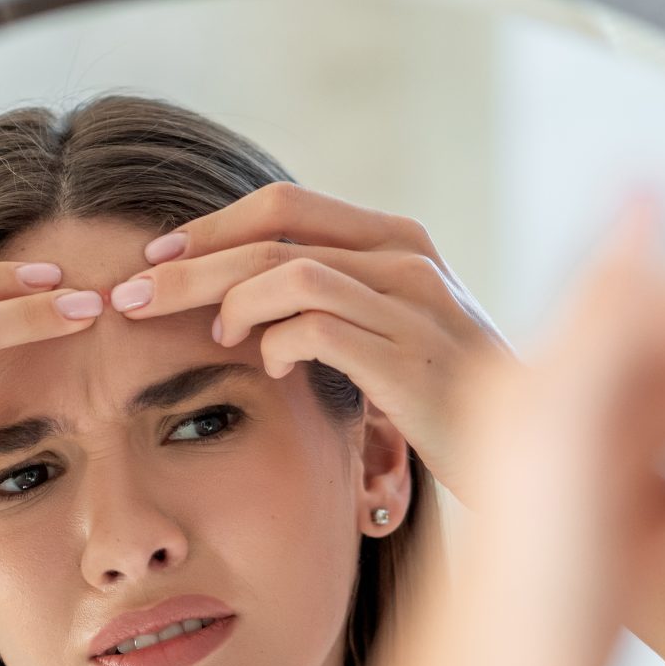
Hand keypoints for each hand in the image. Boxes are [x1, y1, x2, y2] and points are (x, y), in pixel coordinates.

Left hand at [107, 182, 514, 496]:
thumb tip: (242, 304)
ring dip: (223, 301)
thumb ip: (334, 304)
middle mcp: (408, 257)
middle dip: (189, 263)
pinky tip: (269, 367)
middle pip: (271, 231)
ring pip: (286, 271)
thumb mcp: (391, 337)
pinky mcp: (409, 354)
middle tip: (130, 295)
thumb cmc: (449, 404)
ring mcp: (413, 302)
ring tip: (201, 336)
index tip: (156, 262)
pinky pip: (314, 326)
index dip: (212, 227)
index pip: (285, 204)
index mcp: (399, 240)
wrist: (535, 461)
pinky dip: (275, 341)